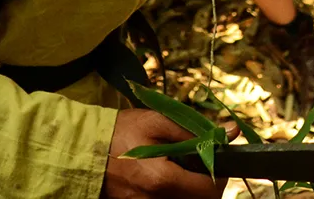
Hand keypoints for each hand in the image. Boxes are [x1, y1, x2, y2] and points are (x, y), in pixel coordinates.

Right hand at [104, 109, 225, 198]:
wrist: (82, 150)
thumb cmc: (120, 132)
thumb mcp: (157, 122)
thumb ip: (196, 130)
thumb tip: (231, 132)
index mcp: (162, 180)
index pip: (210, 190)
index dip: (220, 175)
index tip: (215, 160)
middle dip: (206, 184)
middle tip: (199, 164)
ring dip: (190, 189)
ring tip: (180, 169)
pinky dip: (174, 193)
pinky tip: (166, 177)